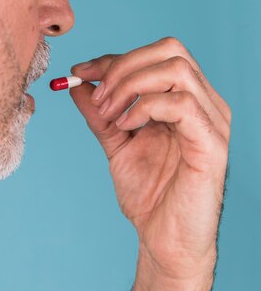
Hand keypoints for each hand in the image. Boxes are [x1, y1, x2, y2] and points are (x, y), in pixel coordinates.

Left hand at [71, 37, 230, 280]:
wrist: (165, 241)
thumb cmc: (150, 194)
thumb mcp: (116, 142)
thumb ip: (100, 112)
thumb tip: (77, 82)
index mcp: (185, 98)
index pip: (154, 55)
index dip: (113, 59)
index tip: (78, 73)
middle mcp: (205, 103)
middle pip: (171, 50)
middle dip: (124, 66)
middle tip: (98, 96)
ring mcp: (212, 121)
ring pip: (176, 70)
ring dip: (132, 85)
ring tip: (110, 114)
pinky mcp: (212, 144)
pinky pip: (182, 105)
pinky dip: (146, 108)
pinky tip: (127, 126)